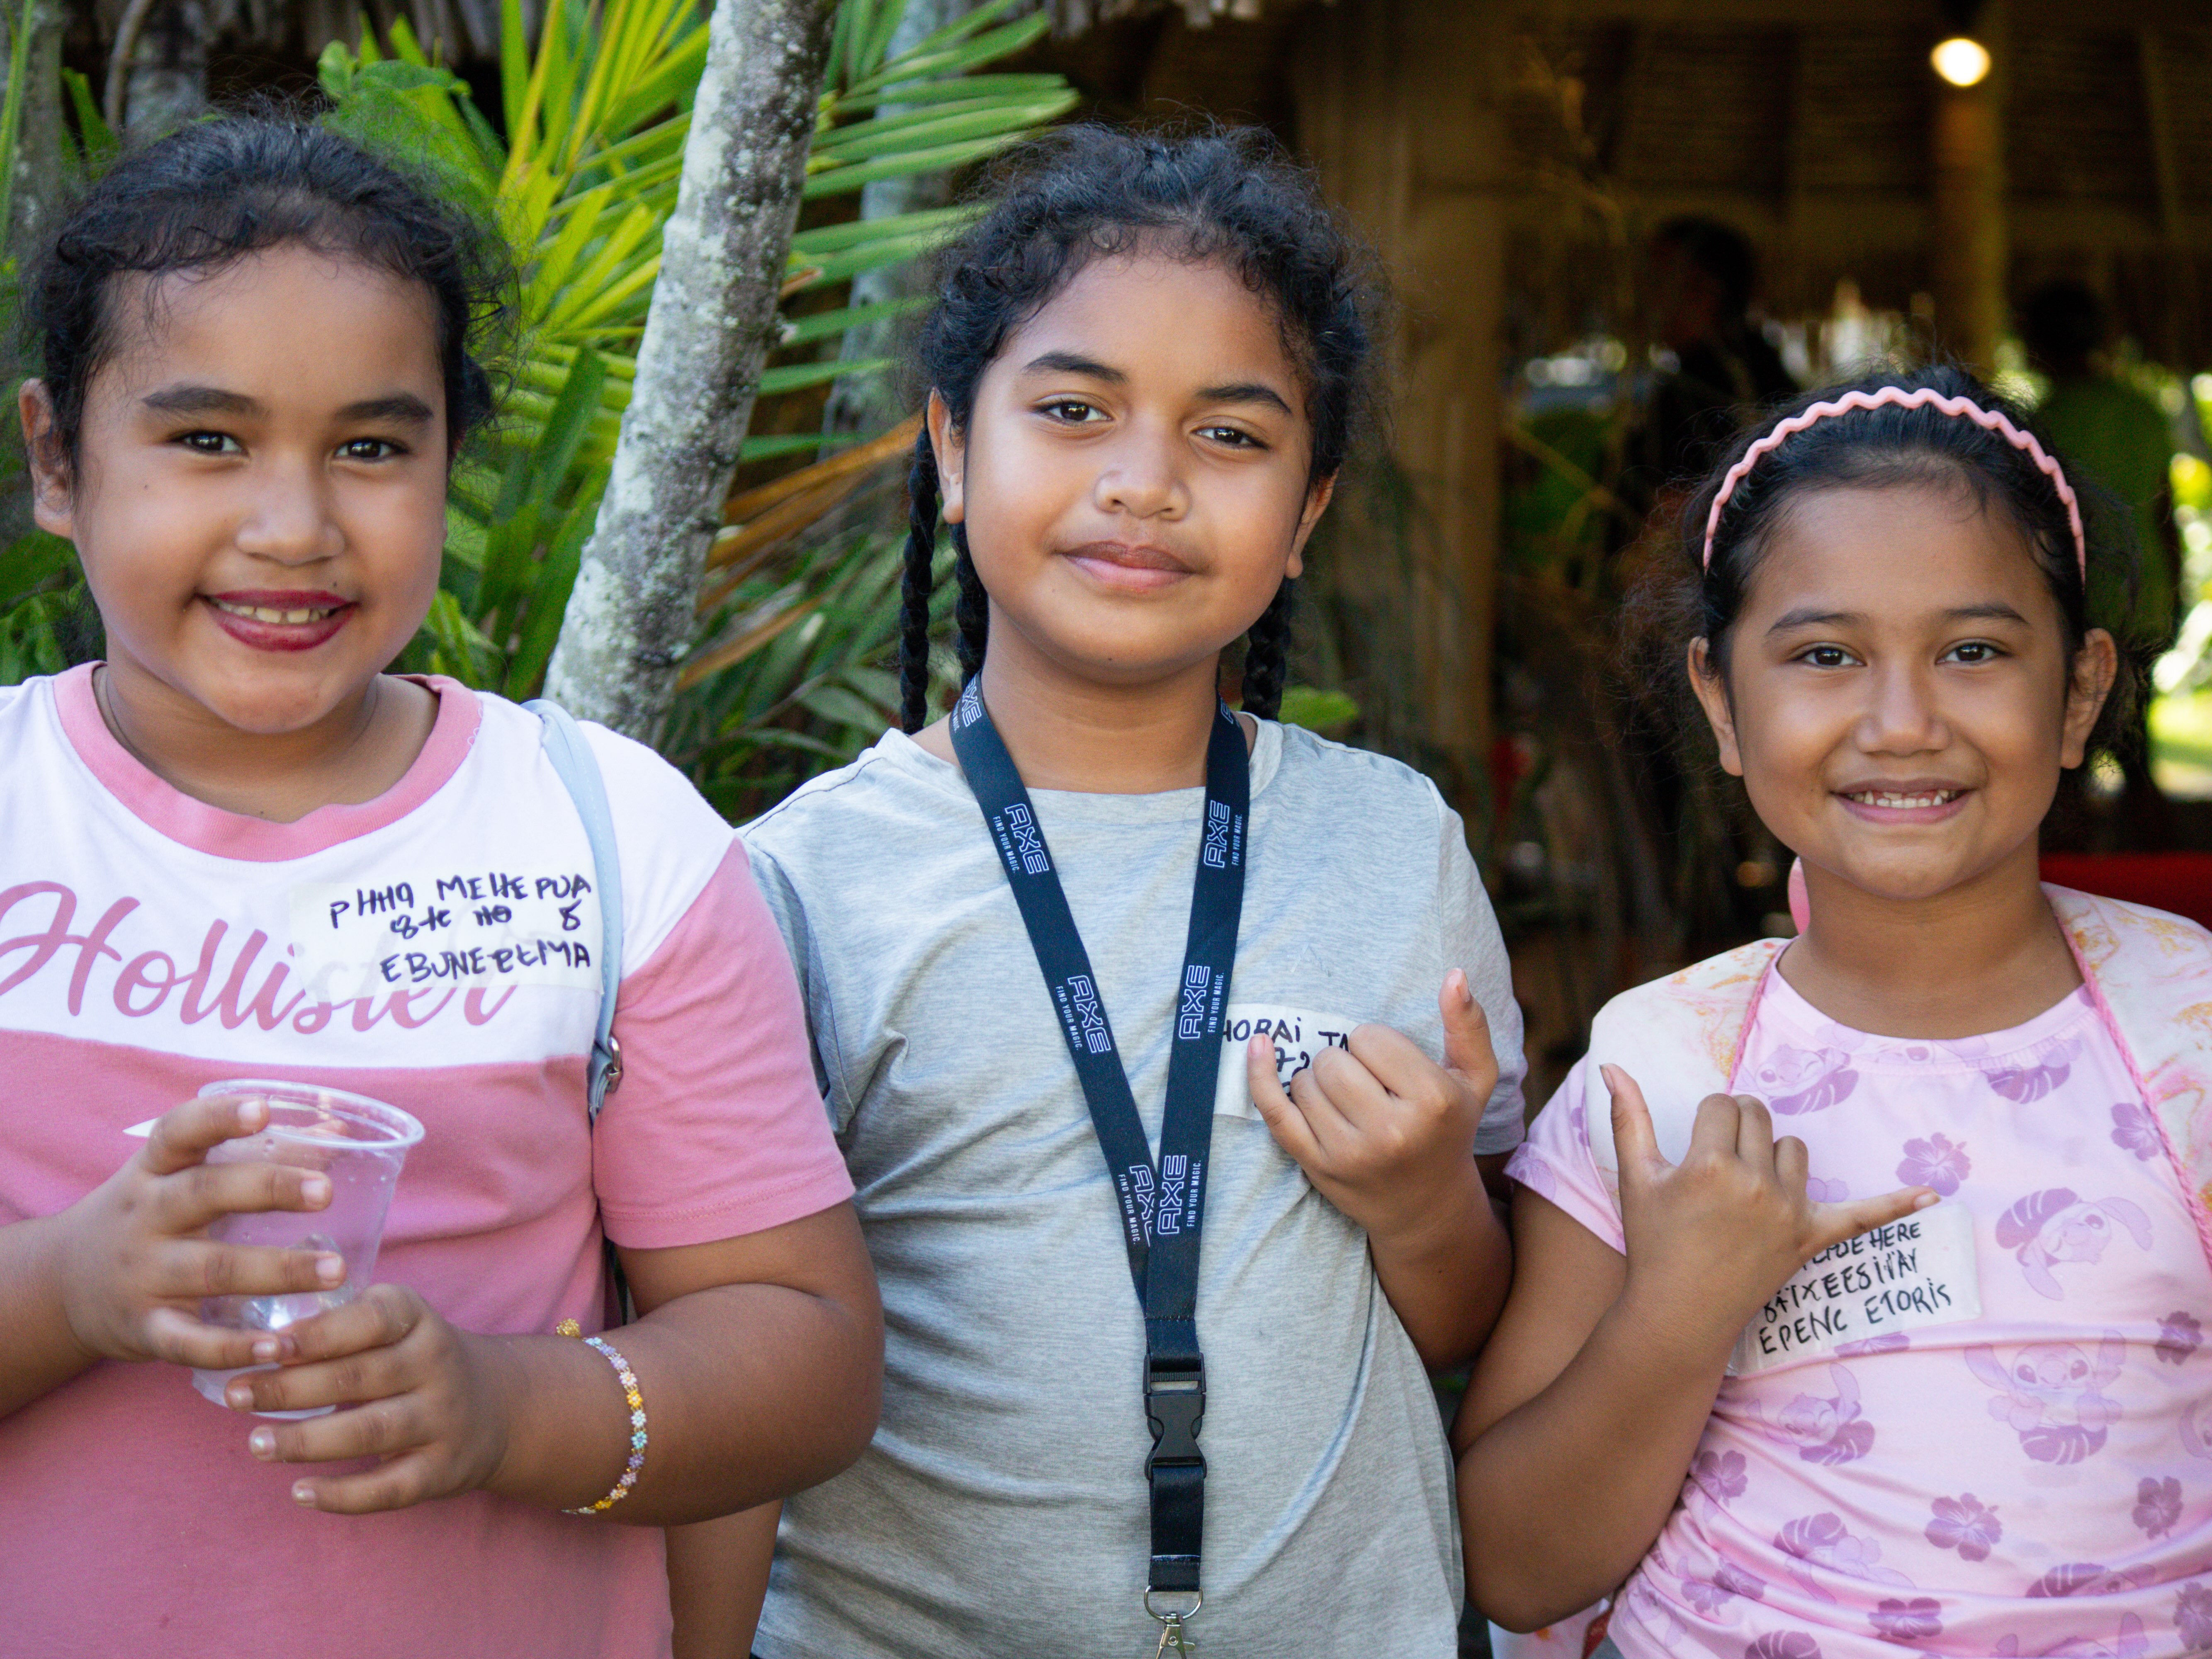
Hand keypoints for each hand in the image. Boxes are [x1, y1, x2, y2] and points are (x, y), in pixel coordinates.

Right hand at [54, 1094, 346, 1370]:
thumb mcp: (181, 1176)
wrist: (59, 1287)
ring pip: (211, 1269)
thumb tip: (339, 1127)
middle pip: (203, 1194)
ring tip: (336, 1271)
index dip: (219, 1117)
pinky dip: (232, 1347)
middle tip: (326, 1192)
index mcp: (153, 1171)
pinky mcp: (145, 1329)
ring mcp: (142, 1275)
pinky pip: (189, 1341)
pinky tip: (277, 1347)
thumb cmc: (149, 1216)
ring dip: (277, 1270)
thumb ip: (256, 1151)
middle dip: (268, 1189)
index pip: (178, 1133)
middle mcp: (144, 1217)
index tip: (263, 1108)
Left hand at [220, 1284, 518, 1513]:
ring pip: (369, 1432)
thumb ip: (340, 1323)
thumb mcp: (394, 1323)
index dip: (317, 1333)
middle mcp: (437, 1365)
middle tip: (236, 1396)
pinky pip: (388, 1489)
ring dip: (305, 1441)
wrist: (497, 1405)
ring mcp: (443, 1419)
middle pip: (357, 1378)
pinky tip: (299, 1492)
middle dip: (289, 1389)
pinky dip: (341, 1495)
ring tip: (256, 1445)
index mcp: (419, 1320)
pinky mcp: (444, 1470)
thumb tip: (259, 1338)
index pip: (371, 1319)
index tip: (265, 1346)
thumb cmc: (414, 1359)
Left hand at [1248, 970, 1496, 1244]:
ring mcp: (1349, 1153)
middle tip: (1366, 1084)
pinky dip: (1260, 1077)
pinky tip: (1258, 1046)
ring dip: (1318, 1081)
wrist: (1428, 1206)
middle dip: (1345, 1062)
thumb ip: (1468, 1026)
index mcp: (1431, 1101)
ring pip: (1305, 1082)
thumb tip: (1455, 975)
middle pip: (1334, 1060)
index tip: (1389, 1067)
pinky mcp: (1317, 1167)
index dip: (1375, 1045)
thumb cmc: (1448, 1130)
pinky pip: (1275, 1113)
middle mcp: (1390, 1130)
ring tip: (1347, 1101)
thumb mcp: (1475, 1080)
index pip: (1371, 1038)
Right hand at [1602, 1063, 1934, 1358]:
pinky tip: (1931, 1196)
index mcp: (1709, 1165)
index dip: (1705, 1120)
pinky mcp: (1810, 1238)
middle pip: (1758, 1116)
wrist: (1678, 1313)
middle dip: (1738, 1125)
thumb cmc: (1653, 1242)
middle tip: (1719, 1157)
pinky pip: (1861, 1216)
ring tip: (1748, 1183)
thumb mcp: (1635, 1178)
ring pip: (1793, 1147)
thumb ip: (1627, 1117)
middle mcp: (1754, 1184)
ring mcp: (1787, 1212)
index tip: (1693, 1147)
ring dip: (1774, 1153)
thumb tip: (1611, 1065)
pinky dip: (1895, 1205)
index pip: (1720, 1105)